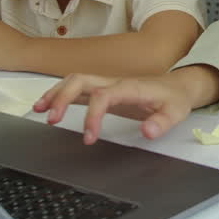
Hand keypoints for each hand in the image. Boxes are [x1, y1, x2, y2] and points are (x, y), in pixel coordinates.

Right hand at [34, 72, 194, 144]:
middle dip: (63, 97)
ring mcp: (107, 83)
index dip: (93, 115)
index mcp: (130, 87)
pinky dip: (60, 93)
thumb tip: (148, 131)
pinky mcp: (104, 89)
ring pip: (75, 81)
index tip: (89, 138)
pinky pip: (77, 87)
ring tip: (39, 110)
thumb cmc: (175, 98)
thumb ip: (162, 122)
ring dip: (56, 93)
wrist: (179, 85)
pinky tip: (47, 105)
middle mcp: (114, 82)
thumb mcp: (176, 112)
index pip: (103, 95)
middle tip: (52, 120)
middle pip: (81, 80)